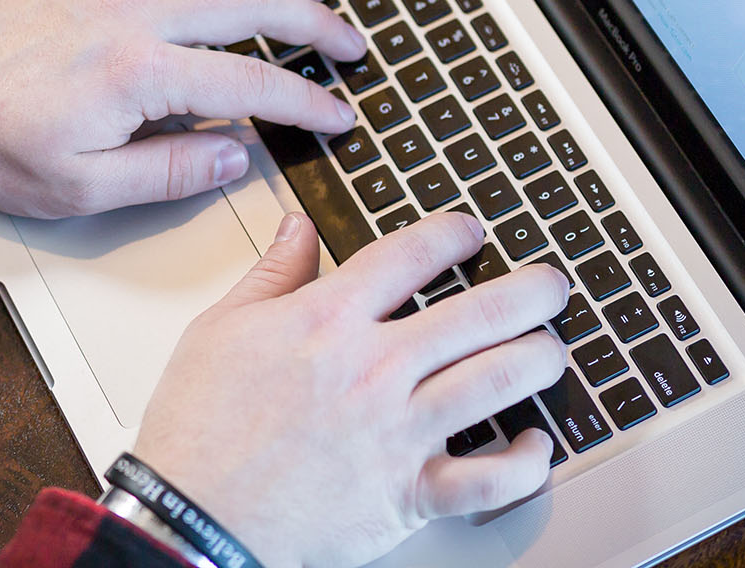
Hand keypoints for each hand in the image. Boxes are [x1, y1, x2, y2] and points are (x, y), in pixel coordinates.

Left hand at [0, 0, 366, 216]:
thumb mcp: (80, 187)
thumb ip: (168, 172)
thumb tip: (234, 154)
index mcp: (138, 72)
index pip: (250, 81)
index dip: (306, 99)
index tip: (337, 113)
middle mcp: (132, 11)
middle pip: (250, 2)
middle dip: (312, 22)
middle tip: (348, 41)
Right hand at [132, 210, 568, 567]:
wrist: (193, 515)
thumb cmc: (199, 429)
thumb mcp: (220, 328)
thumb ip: (271, 274)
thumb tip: (298, 229)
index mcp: (327, 320)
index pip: (410, 255)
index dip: (453, 235)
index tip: (471, 233)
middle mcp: (373, 368)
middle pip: (479, 313)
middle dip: (531, 291)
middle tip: (550, 286)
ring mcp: (397, 430)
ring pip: (499, 380)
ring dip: (540, 358)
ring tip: (551, 350)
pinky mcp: (408, 491)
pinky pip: (489, 479)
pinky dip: (524, 463)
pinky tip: (534, 446)